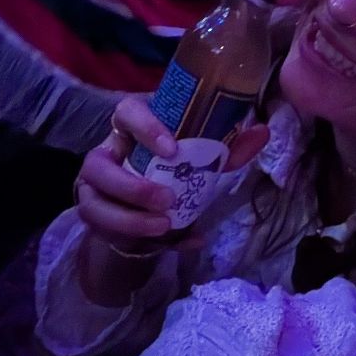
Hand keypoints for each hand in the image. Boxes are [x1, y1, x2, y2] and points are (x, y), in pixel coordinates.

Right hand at [73, 96, 268, 252]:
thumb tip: (262, 131)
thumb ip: (229, 146)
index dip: (144, 127)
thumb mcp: (202, 156)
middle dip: (131, 187)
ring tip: (164, 226)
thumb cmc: (176, 166)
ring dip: (127, 218)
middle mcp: (105, 154)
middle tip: (168, 200)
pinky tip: (173, 242)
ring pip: (93, 203)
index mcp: (131, 127)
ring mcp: (94, 187)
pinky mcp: (96, 216)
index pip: (126, 112)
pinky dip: (142, 241)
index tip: (172, 149)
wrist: (153, 201)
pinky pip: (107, 232)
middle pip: (97, 165)